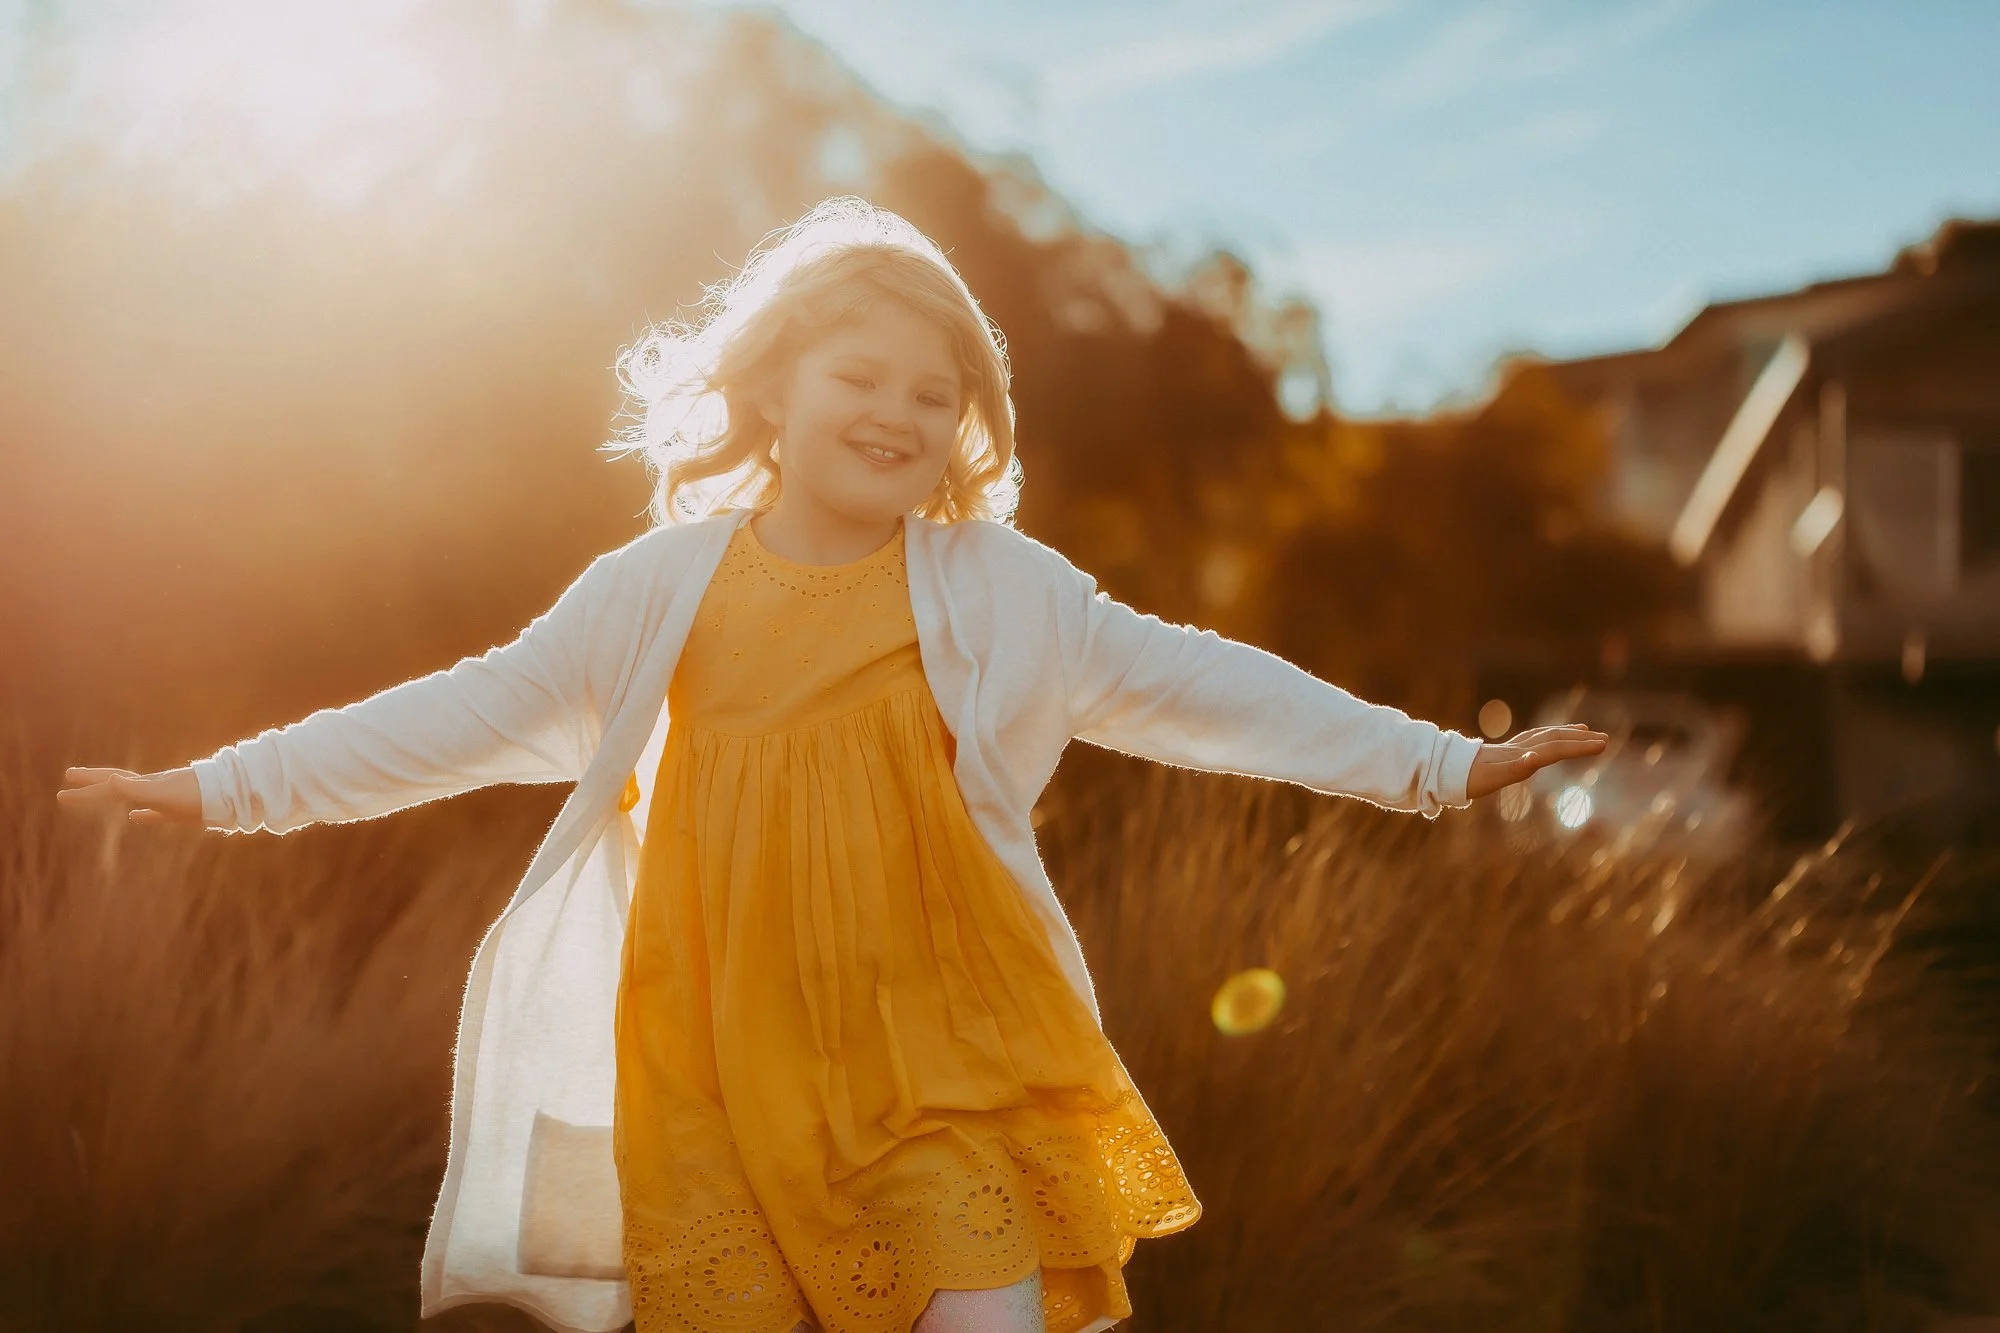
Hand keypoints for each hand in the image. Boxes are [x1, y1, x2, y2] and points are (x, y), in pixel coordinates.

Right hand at [56, 765, 205, 826]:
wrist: (231, 796)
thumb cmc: (197, 795)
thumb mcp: (164, 793)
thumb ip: (138, 789)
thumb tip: (112, 780)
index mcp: (146, 785)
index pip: (109, 784)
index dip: (87, 786)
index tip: (64, 784)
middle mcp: (153, 788)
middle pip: (116, 785)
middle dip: (91, 784)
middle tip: (69, 778)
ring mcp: (165, 799)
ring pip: (132, 797)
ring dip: (113, 796)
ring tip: (100, 794)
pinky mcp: (179, 812)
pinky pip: (154, 813)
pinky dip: (142, 815)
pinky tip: (135, 818)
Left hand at [1465, 724, 1608, 801]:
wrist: (1442, 770)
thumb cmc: (1467, 778)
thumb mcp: (1490, 777)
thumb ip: (1513, 769)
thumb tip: (1533, 759)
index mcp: (1521, 755)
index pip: (1556, 749)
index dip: (1579, 747)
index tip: (1603, 744)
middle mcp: (1519, 749)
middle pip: (1554, 741)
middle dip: (1579, 740)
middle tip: (1604, 739)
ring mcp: (1511, 750)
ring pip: (1544, 738)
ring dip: (1565, 735)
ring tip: (1583, 732)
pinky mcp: (1503, 754)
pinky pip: (1531, 743)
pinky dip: (1546, 741)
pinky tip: (1546, 745)